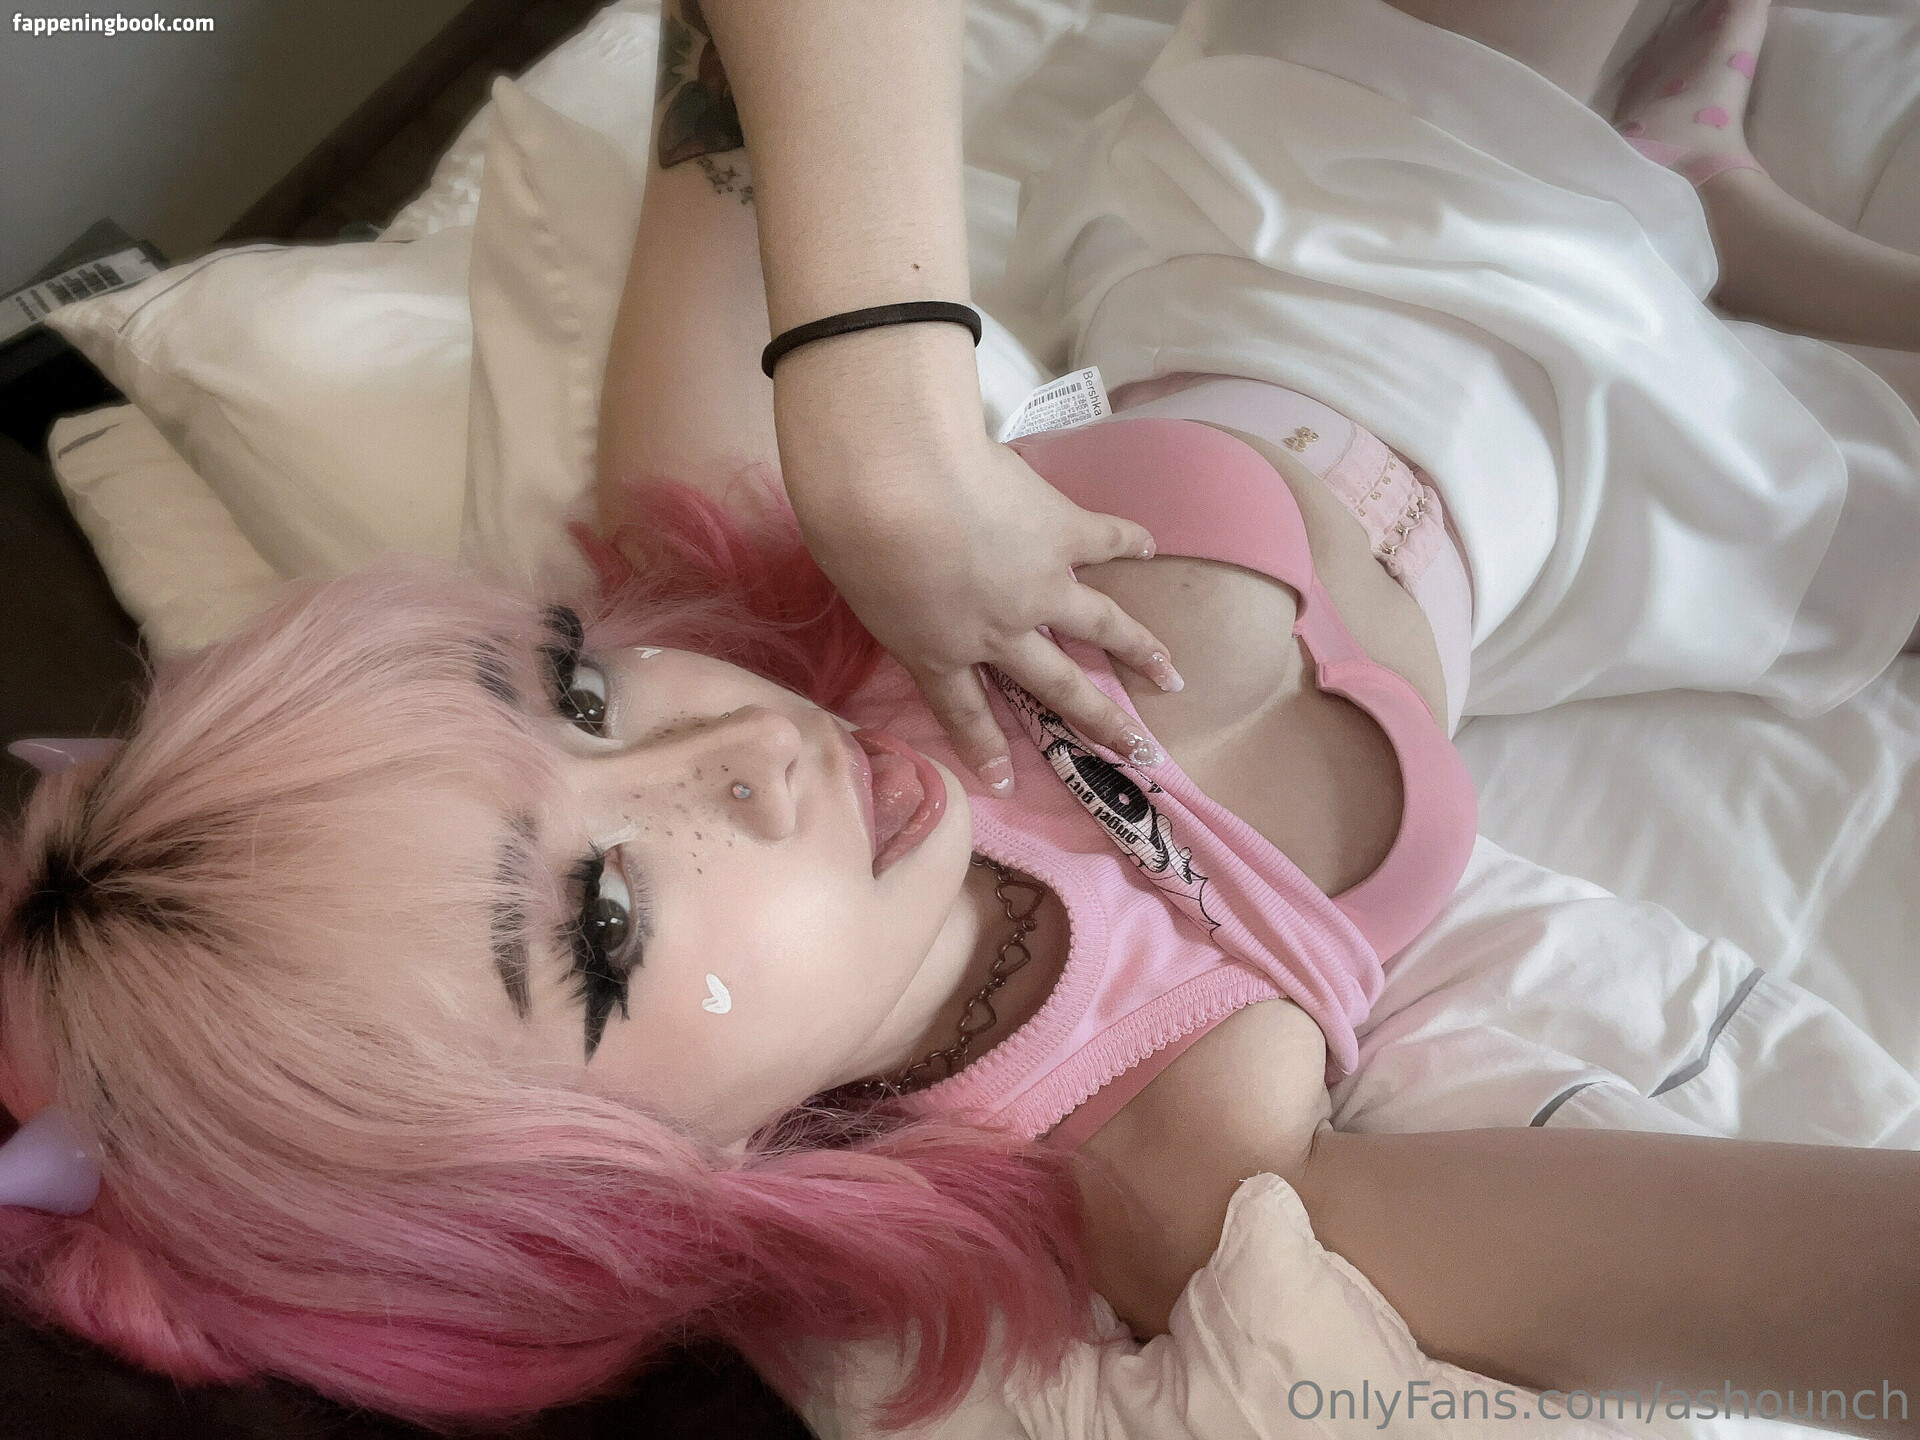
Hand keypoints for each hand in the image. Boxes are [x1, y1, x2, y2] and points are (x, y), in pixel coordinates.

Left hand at [772, 330, 1181, 793]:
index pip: (965, 712)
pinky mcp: (1062, 531)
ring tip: (1170, 673)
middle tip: (1138, 750)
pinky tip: (1150, 548)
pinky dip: (1129, 541)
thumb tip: (894, 588)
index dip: (987, 748)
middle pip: (1056, 686)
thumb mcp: (856, 596)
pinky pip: (1105, 540)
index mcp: (939, 651)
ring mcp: (1040, 585)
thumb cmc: (853, 534)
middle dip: (1097, 722)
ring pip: (1100, 627)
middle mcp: (1000, 632)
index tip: (1007, 781)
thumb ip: (886, 606)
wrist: (898, 480)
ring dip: (1140, 650)